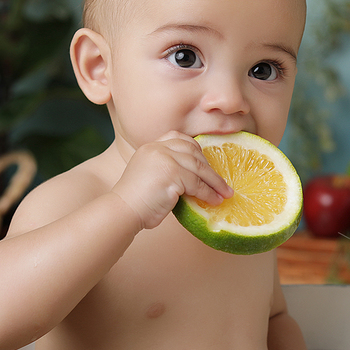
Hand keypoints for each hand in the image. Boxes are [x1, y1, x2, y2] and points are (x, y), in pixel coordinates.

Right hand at [112, 131, 233, 229]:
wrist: (123, 211)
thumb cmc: (136, 201)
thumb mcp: (150, 176)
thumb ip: (168, 170)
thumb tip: (195, 179)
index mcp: (151, 146)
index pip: (178, 137)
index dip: (195, 149)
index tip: (206, 162)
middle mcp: (158, 148)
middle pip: (193, 152)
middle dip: (210, 167)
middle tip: (222, 182)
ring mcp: (165, 159)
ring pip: (199, 168)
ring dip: (215, 182)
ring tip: (225, 193)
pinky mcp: (172, 174)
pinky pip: (197, 184)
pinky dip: (208, 193)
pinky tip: (215, 201)